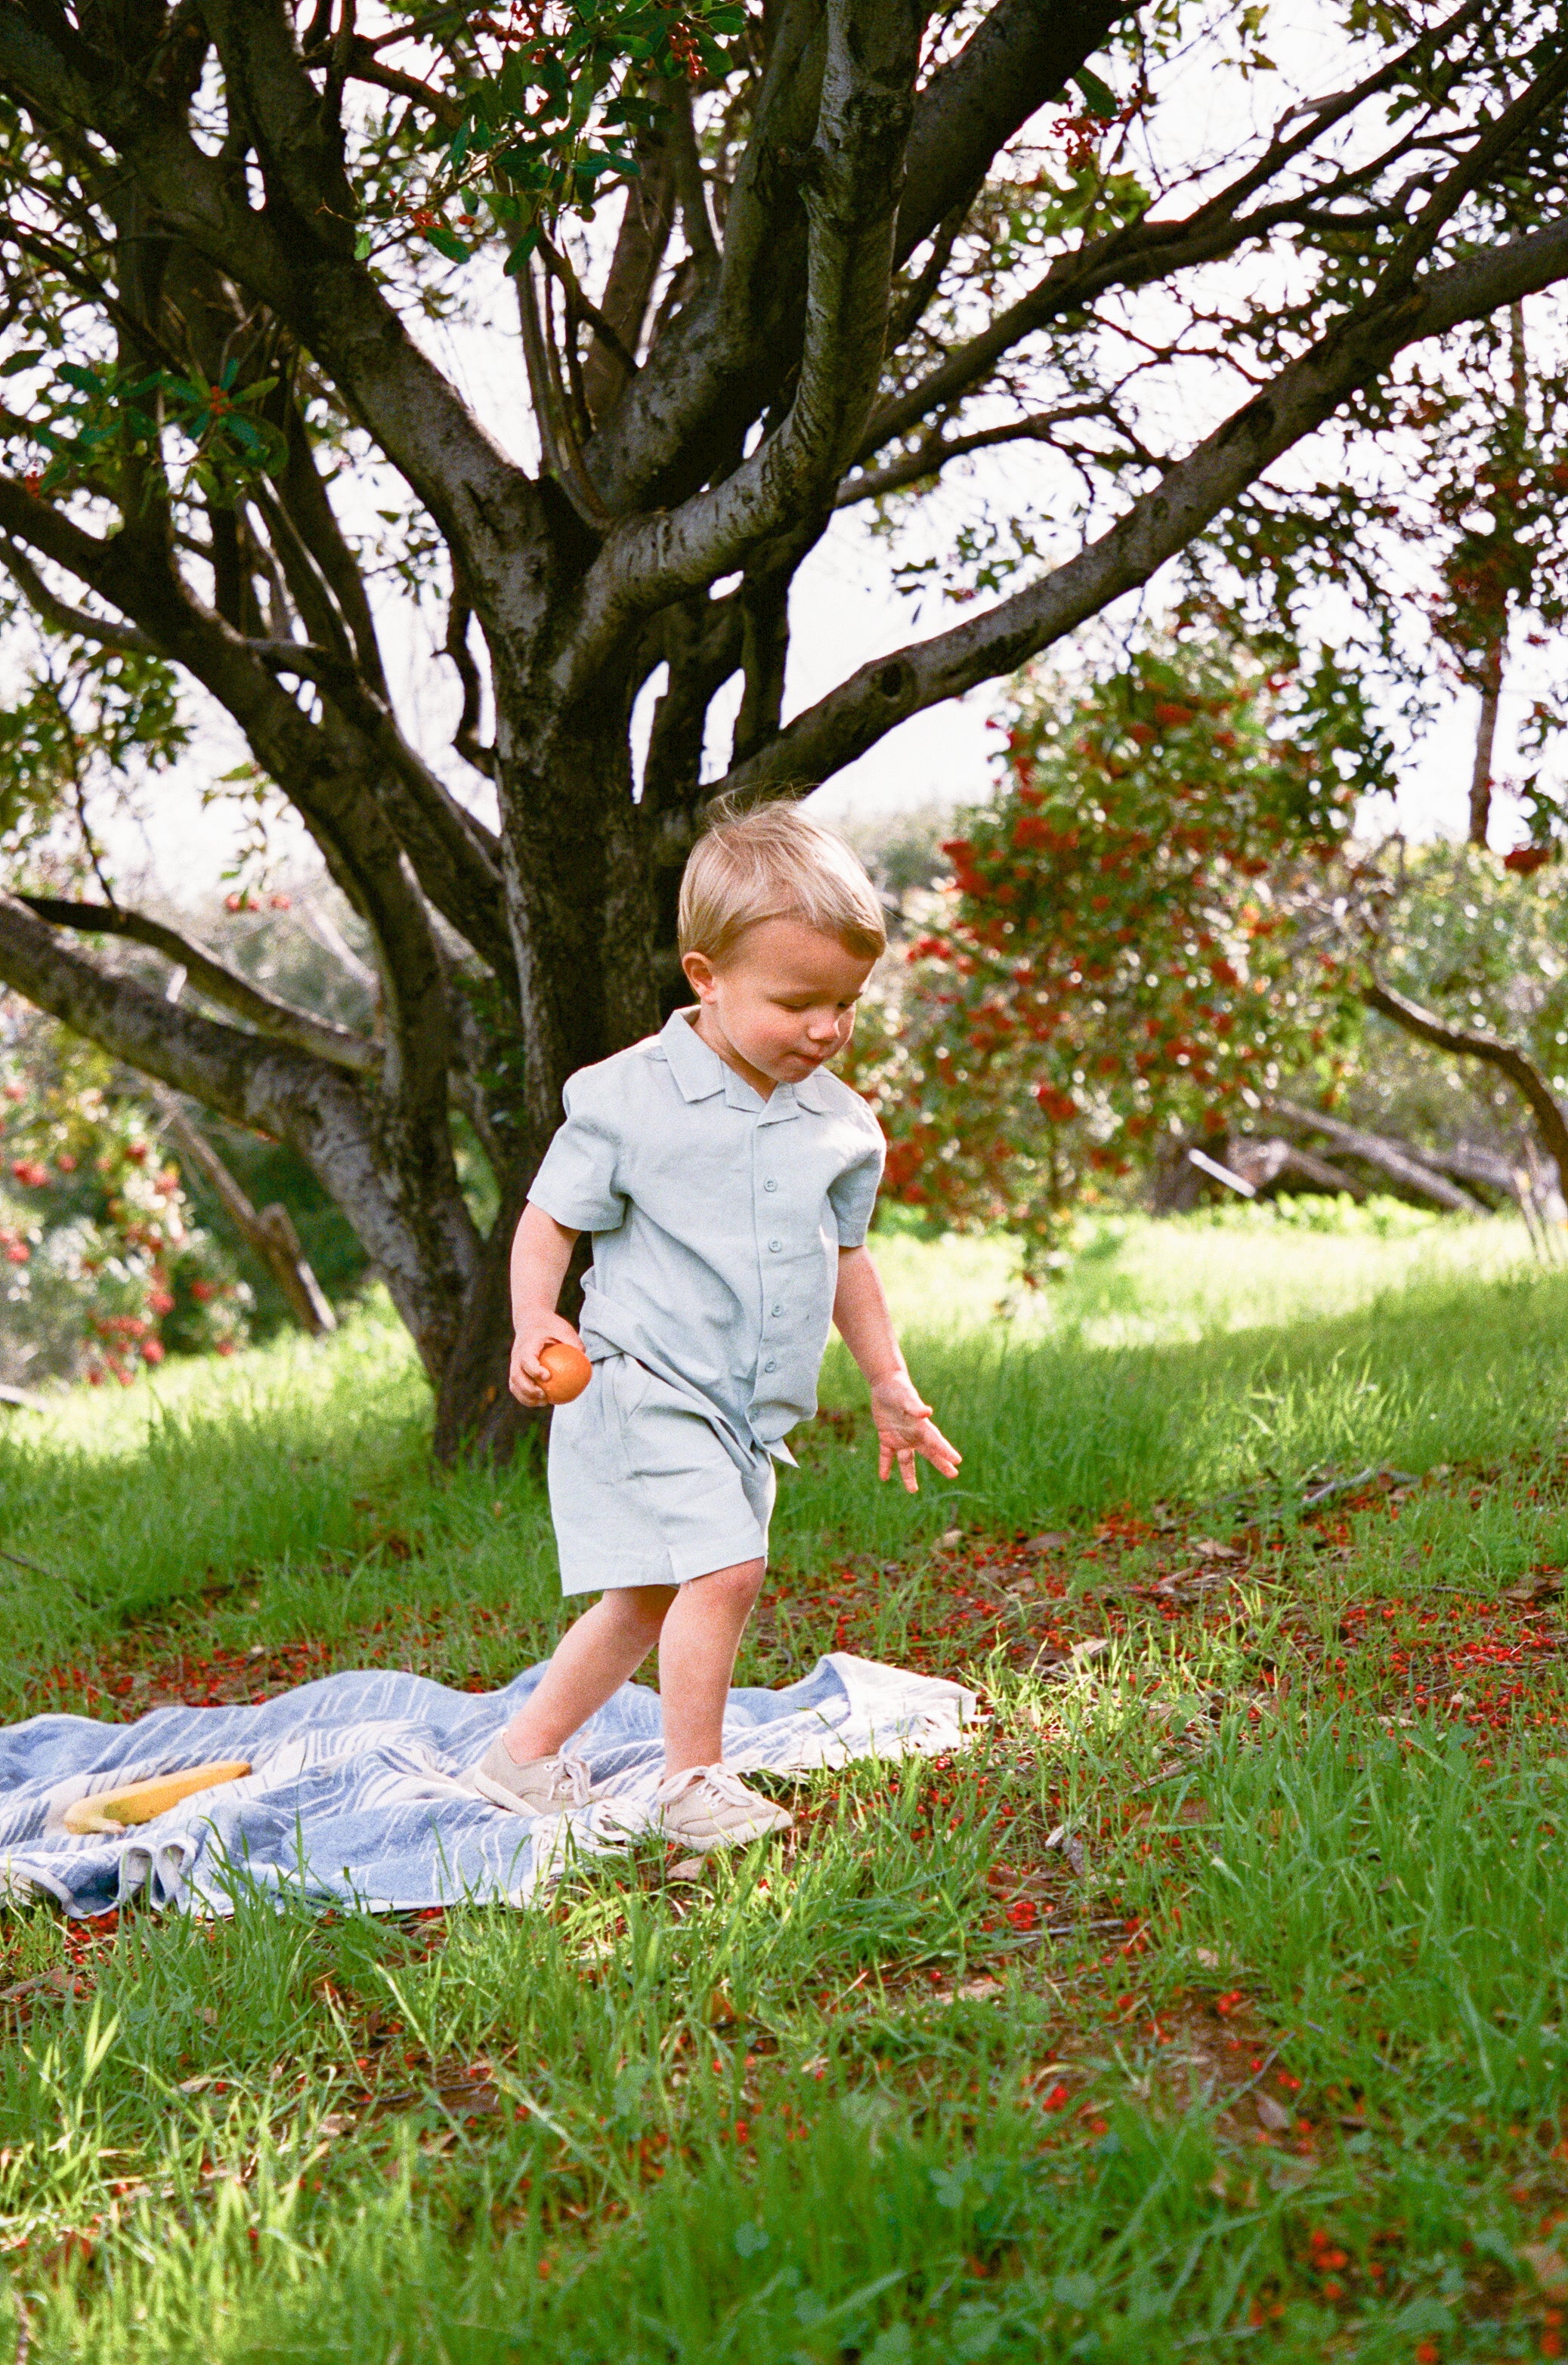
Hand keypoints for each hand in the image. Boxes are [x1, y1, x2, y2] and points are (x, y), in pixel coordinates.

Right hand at [508, 1314, 585, 1406]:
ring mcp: (514, 1364)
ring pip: (514, 1384)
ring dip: (526, 1397)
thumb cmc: (550, 1325)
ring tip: (544, 1402)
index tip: (548, 1377)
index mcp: (526, 1344)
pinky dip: (526, 1397)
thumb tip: (585, 1357)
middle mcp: (516, 1355)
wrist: (530, 1320)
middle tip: (544, 1396)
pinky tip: (543, 1401)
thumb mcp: (563, 1328)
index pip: (526, 1359)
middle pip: (516, 1376)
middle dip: (528, 1389)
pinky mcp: (515, 1370)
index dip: (534, 1370)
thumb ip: (573, 1341)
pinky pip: (517, 1386)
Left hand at [869, 1373, 961, 1493]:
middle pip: (929, 1453)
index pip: (936, 1441)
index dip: (946, 1452)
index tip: (957, 1461)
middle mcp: (914, 1434)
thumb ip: (915, 1406)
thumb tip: (927, 1412)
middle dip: (940, 1463)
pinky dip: (885, 1465)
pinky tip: (884, 1477)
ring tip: (913, 1490)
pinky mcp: (887, 1437)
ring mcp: (901, 1438)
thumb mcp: (905, 1397)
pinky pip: (886, 1455)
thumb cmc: (898, 1389)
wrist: (885, 1384)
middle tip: (953, 1474)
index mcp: (921, 1426)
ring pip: (907, 1460)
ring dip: (909, 1475)